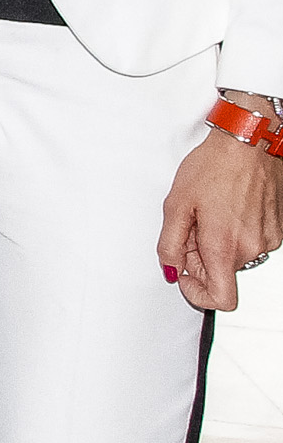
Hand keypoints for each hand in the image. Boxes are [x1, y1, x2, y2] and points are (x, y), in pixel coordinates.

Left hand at [161, 104, 280, 310]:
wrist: (248, 143)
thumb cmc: (213, 167)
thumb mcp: (176, 205)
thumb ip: (170, 245)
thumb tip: (170, 269)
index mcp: (224, 246)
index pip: (222, 300)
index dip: (198, 295)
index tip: (184, 277)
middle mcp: (252, 248)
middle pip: (222, 274)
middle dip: (200, 258)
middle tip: (191, 227)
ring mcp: (268, 239)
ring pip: (235, 258)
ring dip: (216, 245)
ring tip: (208, 213)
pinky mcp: (276, 229)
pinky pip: (249, 243)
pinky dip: (233, 234)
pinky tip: (225, 209)